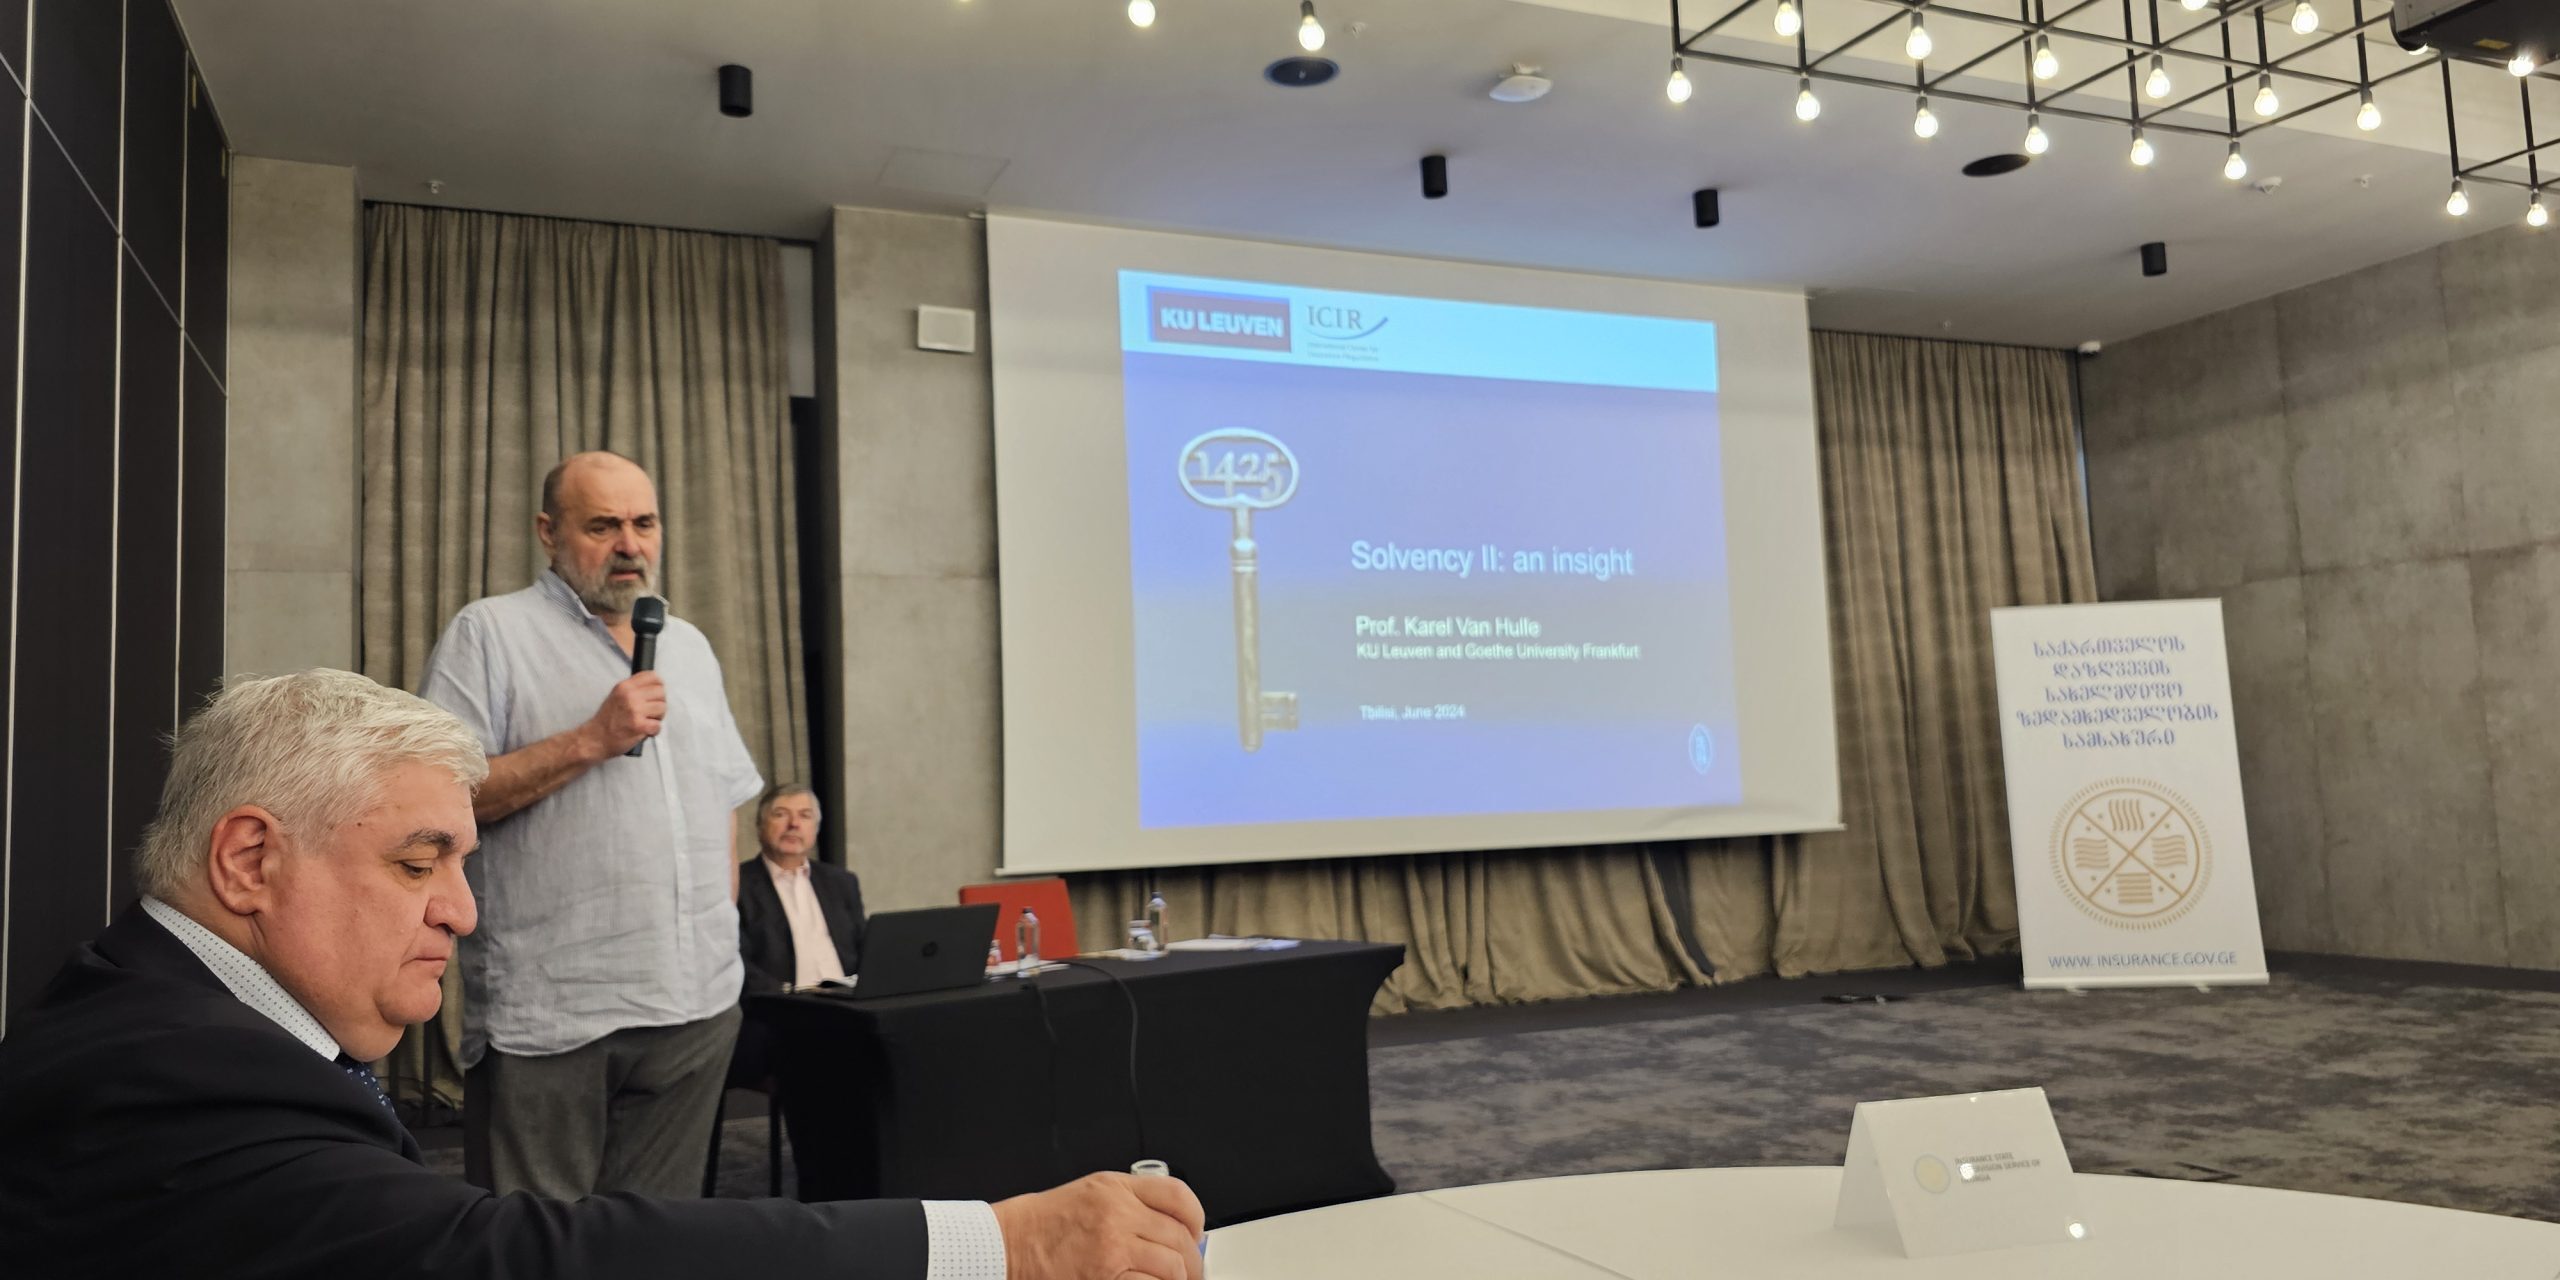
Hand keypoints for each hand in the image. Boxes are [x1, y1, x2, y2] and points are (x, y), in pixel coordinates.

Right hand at [585, 672, 665, 756]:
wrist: (595, 738)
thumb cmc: (608, 719)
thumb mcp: (617, 695)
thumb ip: (634, 689)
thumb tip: (656, 686)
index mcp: (625, 686)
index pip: (653, 677)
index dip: (658, 686)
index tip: (655, 695)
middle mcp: (630, 696)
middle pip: (661, 692)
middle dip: (659, 703)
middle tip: (649, 712)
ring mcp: (635, 710)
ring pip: (662, 708)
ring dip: (657, 717)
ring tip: (645, 721)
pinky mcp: (639, 726)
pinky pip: (658, 725)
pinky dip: (653, 731)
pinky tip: (643, 731)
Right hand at [992, 1172, 1205, 1279]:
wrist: (1009, 1244)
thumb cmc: (1044, 1224)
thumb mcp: (1091, 1194)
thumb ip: (1130, 1202)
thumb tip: (1170, 1225)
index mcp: (1116, 1188)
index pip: (1178, 1196)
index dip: (1196, 1218)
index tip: (1196, 1233)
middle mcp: (1118, 1214)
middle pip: (1179, 1236)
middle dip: (1192, 1259)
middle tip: (1191, 1271)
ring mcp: (1113, 1247)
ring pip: (1172, 1266)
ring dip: (1179, 1279)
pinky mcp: (1105, 1277)